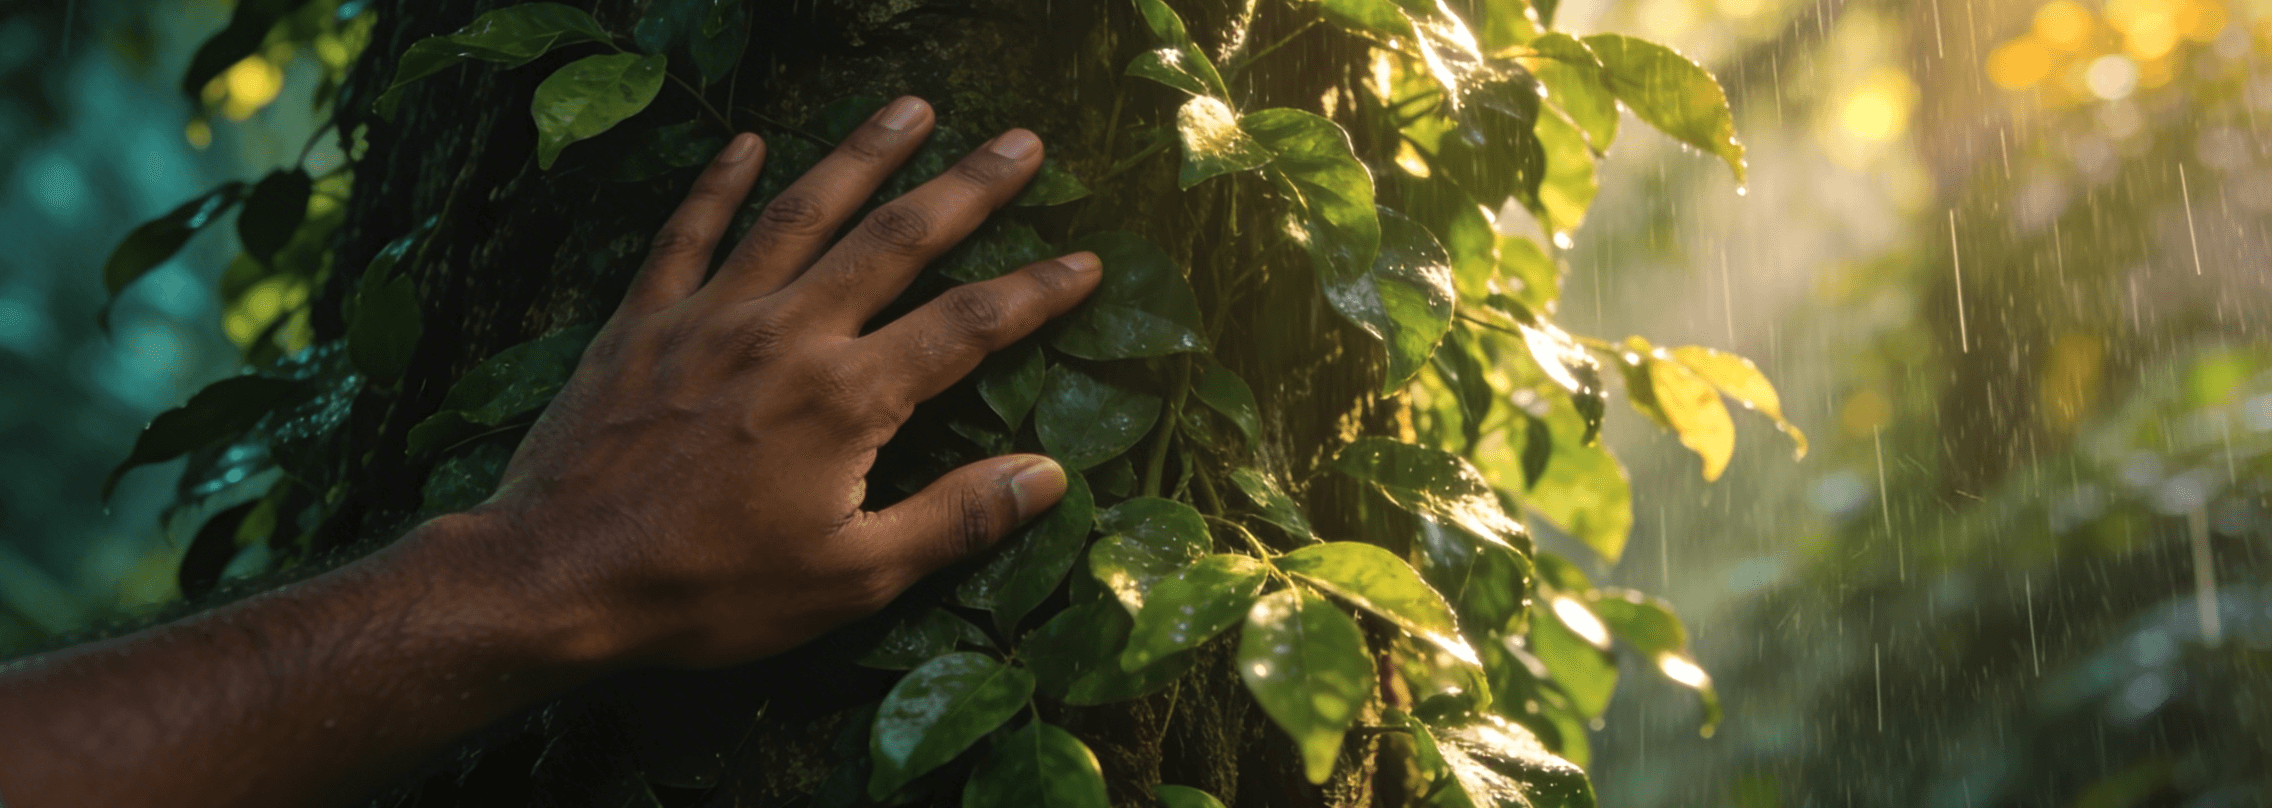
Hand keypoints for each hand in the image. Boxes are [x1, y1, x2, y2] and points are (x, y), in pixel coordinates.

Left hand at [446, 96, 1100, 668]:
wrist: (556, 579)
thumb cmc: (709, 591)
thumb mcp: (850, 579)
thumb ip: (952, 519)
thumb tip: (1047, 476)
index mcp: (847, 397)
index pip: (968, 327)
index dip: (1035, 292)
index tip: (1086, 260)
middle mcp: (788, 333)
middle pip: (896, 240)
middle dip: (968, 187)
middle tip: (1022, 140)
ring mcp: (711, 316)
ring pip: (801, 212)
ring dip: (862, 154)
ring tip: (912, 107)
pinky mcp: (642, 321)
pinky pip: (687, 232)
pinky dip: (718, 184)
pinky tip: (746, 143)